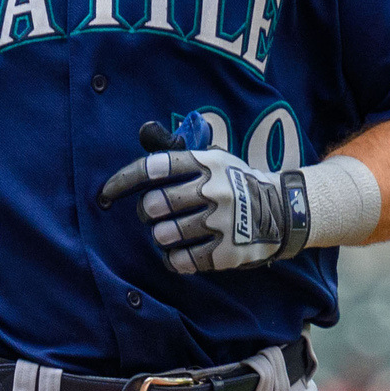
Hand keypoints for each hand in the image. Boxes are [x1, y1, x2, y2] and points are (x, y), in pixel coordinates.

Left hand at [97, 121, 308, 274]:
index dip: (124, 179)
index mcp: (207, 163)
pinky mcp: (227, 252)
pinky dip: (173, 259)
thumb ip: (178, 150)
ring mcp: (222, 222)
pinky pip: (182, 260)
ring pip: (165, 233)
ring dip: (160, 235)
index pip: (155, 166)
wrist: (283, 211)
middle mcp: (214, 189)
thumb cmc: (236, 183)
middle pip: (155, 203)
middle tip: (154, 214)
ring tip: (168, 233)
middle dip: (146, 211)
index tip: (106, 193)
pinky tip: (176, 254)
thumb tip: (144, 130)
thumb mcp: (214, 159)